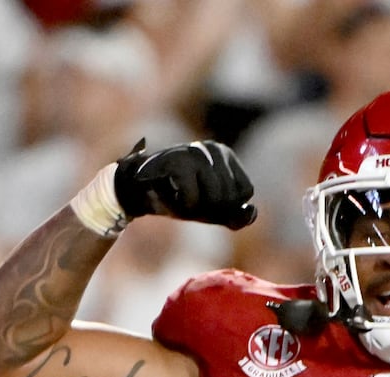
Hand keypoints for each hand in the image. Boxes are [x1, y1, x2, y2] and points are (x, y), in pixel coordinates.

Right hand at [113, 140, 256, 229]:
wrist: (136, 192)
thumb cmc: (177, 198)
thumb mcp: (211, 210)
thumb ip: (236, 216)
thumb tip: (252, 211)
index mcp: (225, 155)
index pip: (246, 192)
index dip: (226, 206)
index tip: (204, 199)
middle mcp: (214, 148)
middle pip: (230, 198)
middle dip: (209, 209)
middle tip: (187, 200)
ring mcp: (196, 152)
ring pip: (214, 199)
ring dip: (194, 210)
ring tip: (178, 197)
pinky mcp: (178, 161)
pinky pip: (192, 201)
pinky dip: (180, 208)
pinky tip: (168, 195)